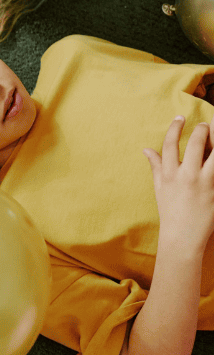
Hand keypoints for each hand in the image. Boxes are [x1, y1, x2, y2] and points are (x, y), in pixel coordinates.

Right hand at [144, 116, 213, 254]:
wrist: (182, 237)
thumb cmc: (170, 211)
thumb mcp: (159, 187)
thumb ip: (155, 166)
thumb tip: (146, 149)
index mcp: (168, 173)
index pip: (169, 144)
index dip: (175, 128)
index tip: (181, 117)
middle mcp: (185, 176)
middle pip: (194, 145)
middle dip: (202, 131)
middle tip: (206, 125)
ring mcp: (202, 183)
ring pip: (213, 155)